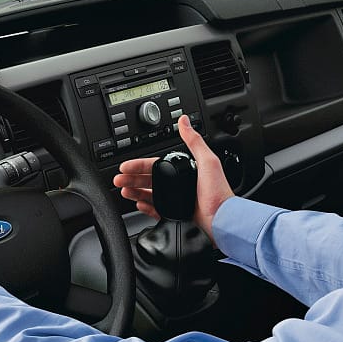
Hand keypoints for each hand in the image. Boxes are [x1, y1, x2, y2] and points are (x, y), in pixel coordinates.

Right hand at [113, 115, 233, 238]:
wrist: (223, 219)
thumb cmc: (219, 193)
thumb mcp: (207, 161)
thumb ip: (194, 141)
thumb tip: (185, 121)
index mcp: (185, 170)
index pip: (155, 165)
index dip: (138, 165)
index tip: (125, 166)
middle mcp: (180, 184)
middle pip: (149, 179)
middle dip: (132, 179)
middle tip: (119, 179)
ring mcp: (177, 200)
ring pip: (150, 194)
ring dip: (135, 192)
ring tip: (124, 191)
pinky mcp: (176, 215)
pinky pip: (156, 210)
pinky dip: (146, 207)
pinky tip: (139, 204)